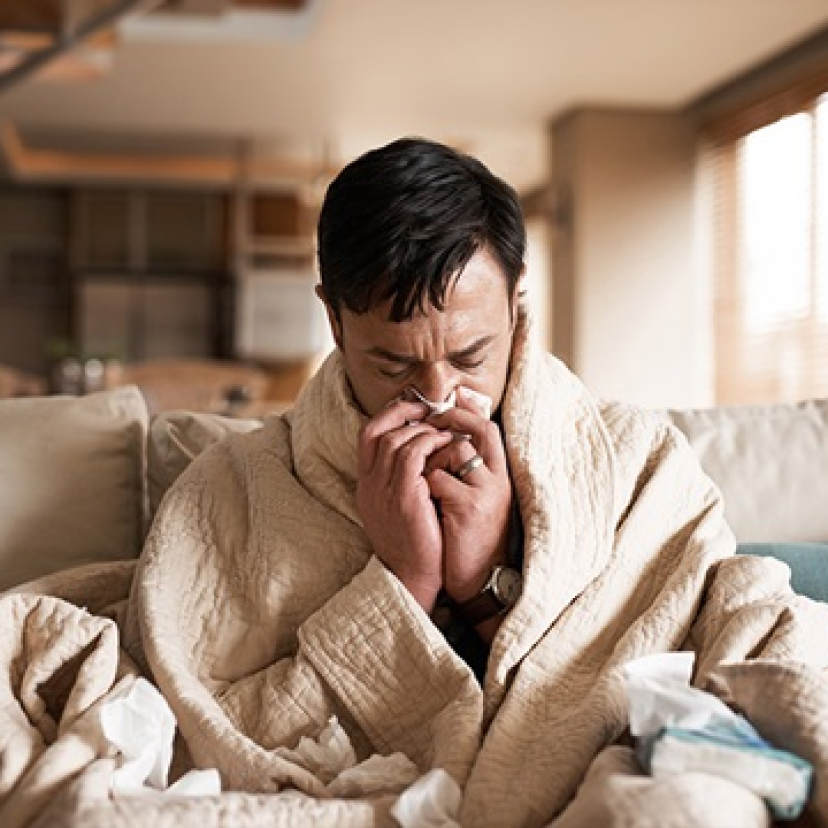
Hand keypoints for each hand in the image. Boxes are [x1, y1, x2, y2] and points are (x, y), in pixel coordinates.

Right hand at [357, 399, 454, 611]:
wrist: (413, 578)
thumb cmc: (415, 544)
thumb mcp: (399, 508)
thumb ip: (401, 481)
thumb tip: (421, 452)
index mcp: (366, 486)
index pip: (366, 435)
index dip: (388, 415)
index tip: (413, 409)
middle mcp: (368, 484)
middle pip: (378, 431)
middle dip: (406, 414)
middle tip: (432, 410)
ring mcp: (382, 490)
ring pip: (396, 439)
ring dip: (423, 428)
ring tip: (444, 430)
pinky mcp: (403, 496)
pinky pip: (413, 453)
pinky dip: (430, 442)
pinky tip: (447, 444)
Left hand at [424, 390, 512, 606]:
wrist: (476, 580)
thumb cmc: (467, 538)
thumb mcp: (474, 500)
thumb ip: (465, 471)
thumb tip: (444, 440)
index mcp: (499, 475)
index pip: (489, 428)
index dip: (466, 413)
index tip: (441, 411)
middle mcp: (498, 479)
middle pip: (481, 430)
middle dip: (449, 425)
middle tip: (425, 429)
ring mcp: (486, 491)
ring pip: (454, 451)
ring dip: (431, 461)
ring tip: (423, 480)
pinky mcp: (470, 506)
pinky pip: (437, 478)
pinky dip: (424, 486)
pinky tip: (424, 502)